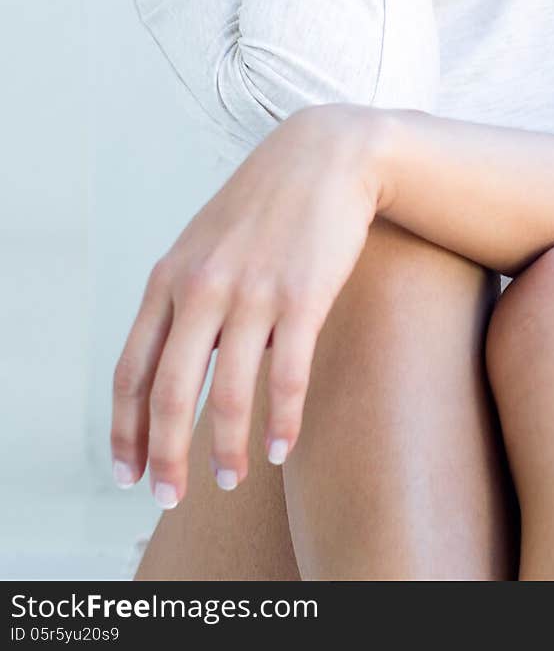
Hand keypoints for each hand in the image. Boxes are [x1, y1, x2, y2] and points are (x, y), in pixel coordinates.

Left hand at [110, 103, 386, 508]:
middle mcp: (202, 288)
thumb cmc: (264, 205)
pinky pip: (286, 375)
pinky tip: (282, 448)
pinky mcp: (303, 296)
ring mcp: (252, 292)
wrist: (326, 155)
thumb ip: (180, 300)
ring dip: (227, 449)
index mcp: (169, 278)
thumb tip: (169, 371)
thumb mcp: (202, 244)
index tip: (129, 473)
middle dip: (167, 457)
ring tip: (232, 479)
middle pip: (171, 393)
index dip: (126, 430)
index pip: (132, 371)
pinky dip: (282, 420)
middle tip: (170, 499)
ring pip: (229, 394)